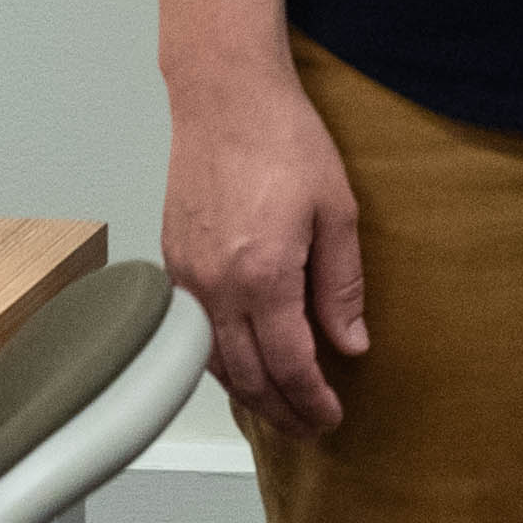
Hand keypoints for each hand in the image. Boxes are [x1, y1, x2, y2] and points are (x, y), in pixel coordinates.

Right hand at [161, 58, 367, 436]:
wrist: (225, 98)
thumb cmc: (284, 140)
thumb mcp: (337, 209)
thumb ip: (341, 284)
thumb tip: (351, 342)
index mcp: (264, 275)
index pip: (289, 363)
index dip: (311, 398)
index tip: (331, 414)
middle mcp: (216, 286)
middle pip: (246, 375)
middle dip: (280, 408)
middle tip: (308, 424)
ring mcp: (187, 276)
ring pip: (212, 360)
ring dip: (247, 391)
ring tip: (279, 405)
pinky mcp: (172, 262)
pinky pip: (193, 330)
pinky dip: (218, 358)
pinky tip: (241, 360)